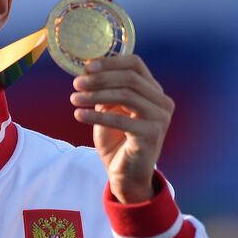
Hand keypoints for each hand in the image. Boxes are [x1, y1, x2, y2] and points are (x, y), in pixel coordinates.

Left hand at [70, 54, 173, 203]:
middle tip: (76, 84)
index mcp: (154, 92)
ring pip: (126, 95)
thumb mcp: (110, 110)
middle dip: (100, 79)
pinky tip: (78, 115)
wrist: (126, 175)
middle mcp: (162, 103)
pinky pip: (120, 119)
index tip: (87, 67)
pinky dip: (97, 115)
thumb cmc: (117, 141)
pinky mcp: (151, 134)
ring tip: (74, 99)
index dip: (111, 62)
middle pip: (130, 79)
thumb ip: (106, 91)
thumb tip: (89, 71)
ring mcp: (160, 118)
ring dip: (96, 95)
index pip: (136, 65)